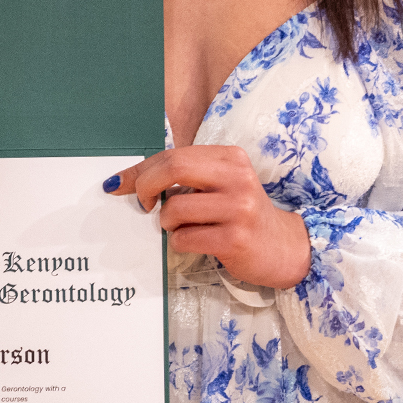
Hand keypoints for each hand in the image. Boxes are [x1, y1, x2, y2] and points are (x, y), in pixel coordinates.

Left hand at [104, 145, 311, 288]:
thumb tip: (125, 180)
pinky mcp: (235, 239)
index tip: (119, 184)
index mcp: (230, 157)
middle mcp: (237, 177)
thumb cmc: (240, 214)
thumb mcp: (219, 185)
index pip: (174, 155)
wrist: (283, 247)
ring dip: (166, 223)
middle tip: (143, 204)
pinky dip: (179, 242)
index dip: (141, 170)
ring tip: (182, 227)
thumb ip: (183, 178)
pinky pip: (184, 239)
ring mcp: (238, 208)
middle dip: (145, 186)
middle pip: (173, 168)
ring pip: (174, 209)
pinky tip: (195, 241)